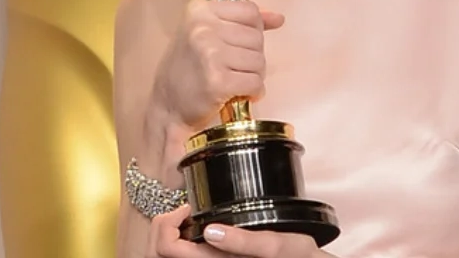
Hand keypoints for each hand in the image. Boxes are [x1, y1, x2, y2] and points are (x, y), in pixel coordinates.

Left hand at [147, 206, 332, 257]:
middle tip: (186, 208)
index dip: (168, 223)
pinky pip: (187, 253)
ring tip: (193, 216)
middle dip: (166, 225)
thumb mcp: (277, 246)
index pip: (166, 248)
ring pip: (172, 252)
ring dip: (175, 231)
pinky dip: (184, 238)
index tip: (187, 206)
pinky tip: (203, 227)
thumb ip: (244, 241)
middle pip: (162, 250)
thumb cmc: (296, 257)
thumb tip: (211, 230)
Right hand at [152, 0, 284, 128]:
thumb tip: (278, 18)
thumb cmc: (187, 70)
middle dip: (252, 56)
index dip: (252, 30)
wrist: (167, 107)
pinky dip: (253, 92)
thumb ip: (241, 21)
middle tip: (231, 68)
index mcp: (200, 10)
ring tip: (232, 80)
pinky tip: (237, 93)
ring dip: (252, 75)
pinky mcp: (217, 81)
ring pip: (259, 60)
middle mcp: (203, 28)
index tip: (238, 44)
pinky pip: (255, 82)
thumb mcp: (206, 34)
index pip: (250, 11)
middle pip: (257, 37)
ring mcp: (210, 54)